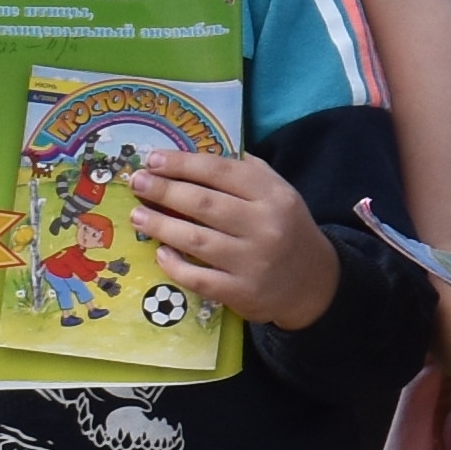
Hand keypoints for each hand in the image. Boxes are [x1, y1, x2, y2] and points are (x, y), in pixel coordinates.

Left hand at [119, 149, 337, 326]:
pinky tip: (160, 253)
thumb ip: (246, 172)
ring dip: (159, 226)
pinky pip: (198, 278)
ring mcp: (252, 261)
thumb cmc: (286, 229)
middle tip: (136, 183)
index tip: (152, 159)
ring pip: (195, 240)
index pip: (221, 171)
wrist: (314, 283)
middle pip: (203, 203)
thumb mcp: (278, 194)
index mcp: (274, 195)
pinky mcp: (241, 292)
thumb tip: (192, 157)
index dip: (182, 164)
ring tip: (136, 216)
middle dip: (163, 190)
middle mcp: (265, 226)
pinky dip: (174, 265)